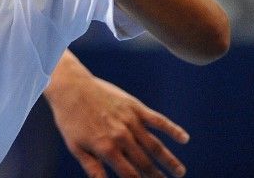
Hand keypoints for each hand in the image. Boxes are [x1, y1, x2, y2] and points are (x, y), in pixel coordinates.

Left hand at [45, 53, 187, 177]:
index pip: (130, 174)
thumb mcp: (75, 147)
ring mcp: (130, 121)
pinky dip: (172, 129)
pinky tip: (184, 138)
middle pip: (145, 163)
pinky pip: (157, 120)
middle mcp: (122, 136)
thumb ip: (93, 168)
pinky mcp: (134, 106)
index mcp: (107, 149)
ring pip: (155, 145)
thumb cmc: (69, 118)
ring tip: (180, 172)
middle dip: (156, 176)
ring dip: (169, 160)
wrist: (69, 86)